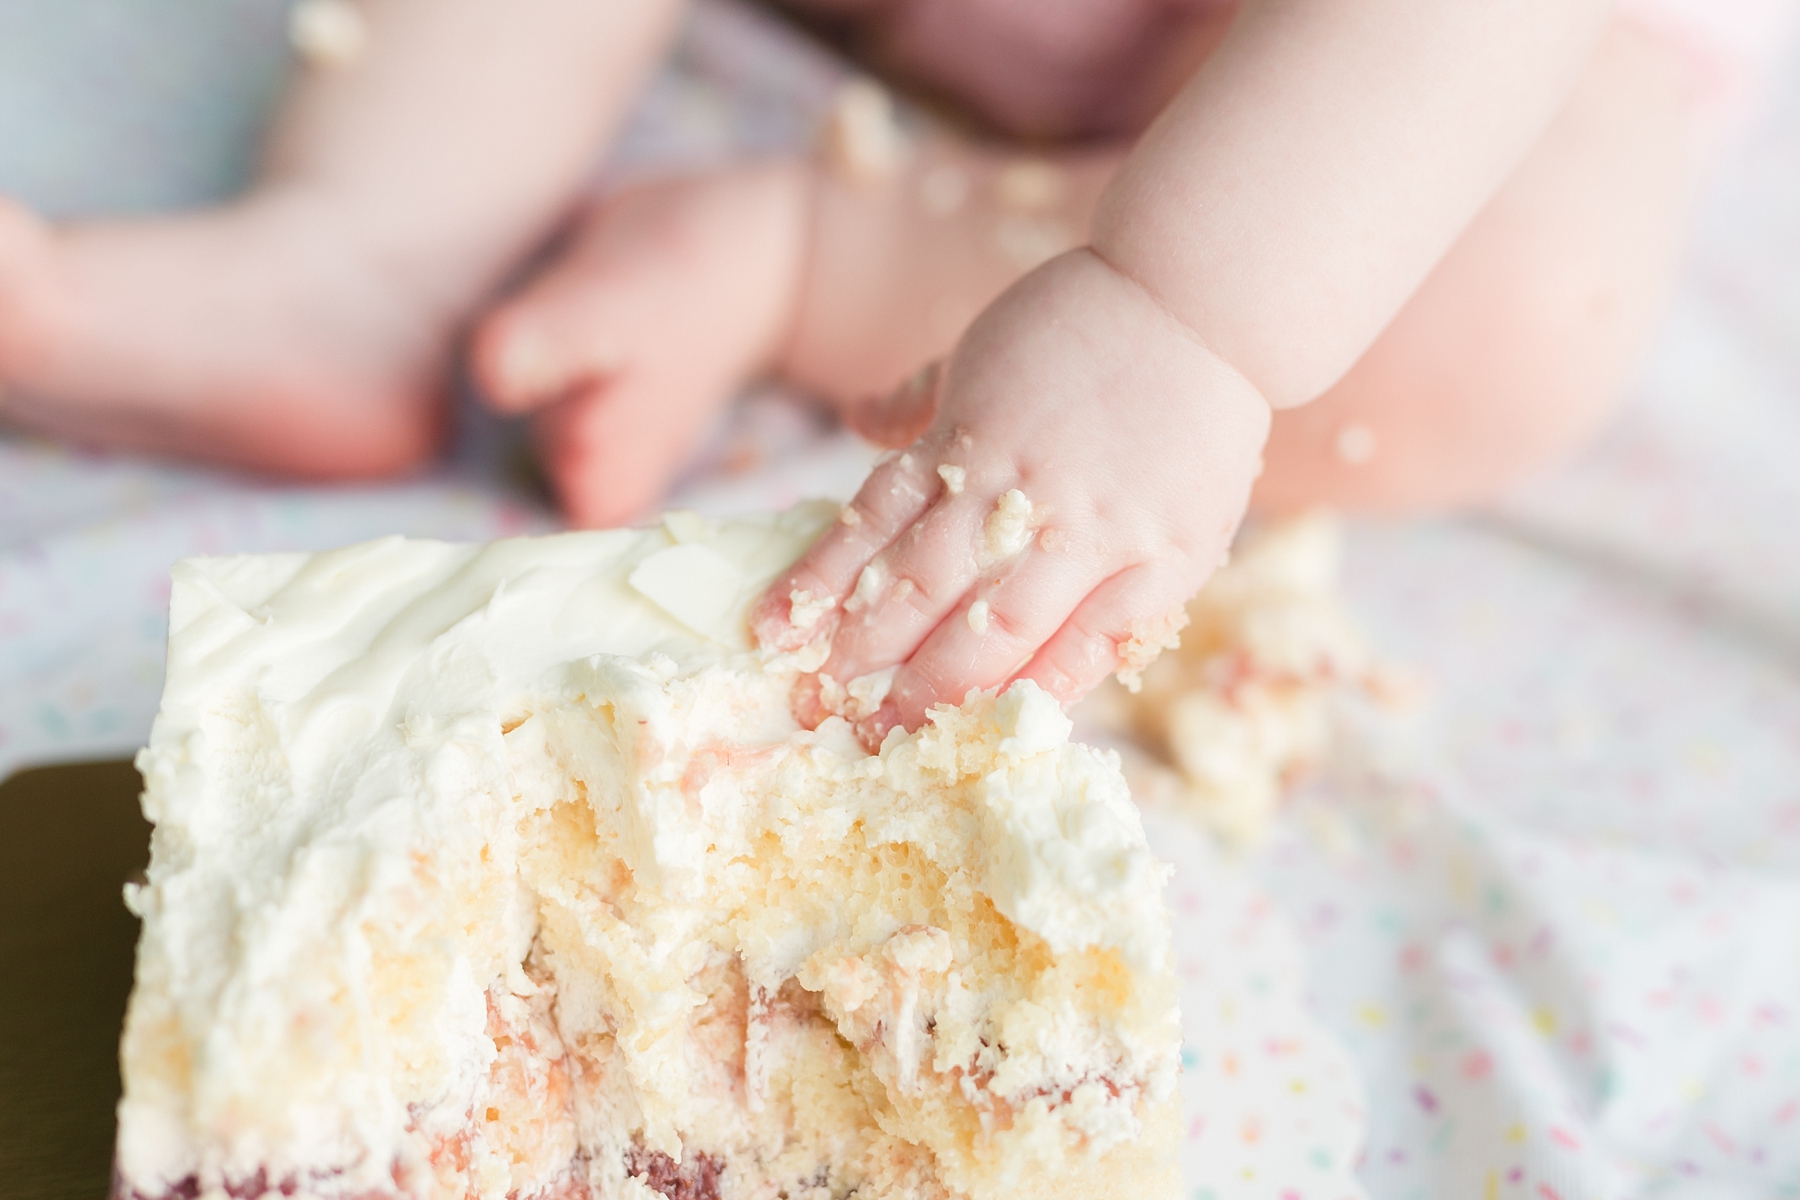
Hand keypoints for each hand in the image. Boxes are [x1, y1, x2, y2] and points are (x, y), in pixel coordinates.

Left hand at [752, 248, 1269, 741]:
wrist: (1205, 298)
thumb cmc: (1090, 322)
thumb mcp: (985, 349)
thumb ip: (922, 400)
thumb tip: (855, 417)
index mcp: (964, 437)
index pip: (872, 522)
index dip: (820, 582)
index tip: (777, 631)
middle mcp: (1016, 489)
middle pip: (920, 585)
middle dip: (865, 652)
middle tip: (821, 704)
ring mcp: (1091, 529)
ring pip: (994, 625)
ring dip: (935, 683)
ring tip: (889, 727)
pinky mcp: (1159, 561)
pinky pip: (1091, 644)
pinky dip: (1041, 685)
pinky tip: (998, 720)